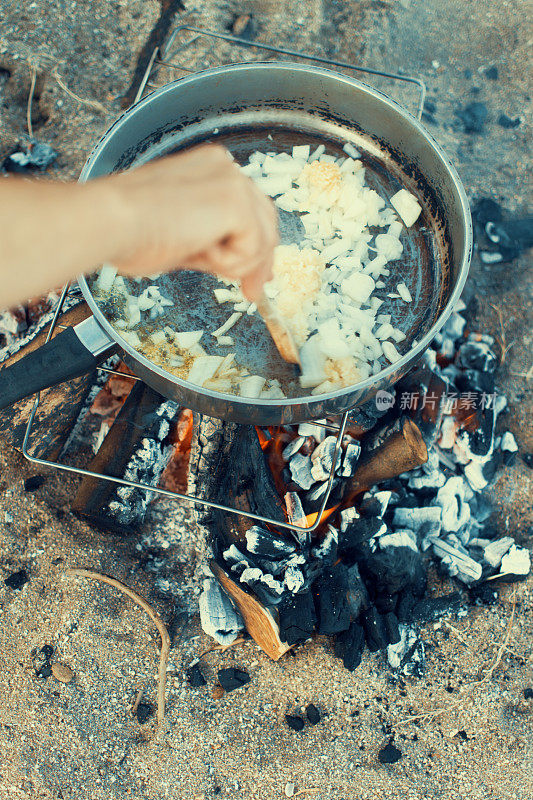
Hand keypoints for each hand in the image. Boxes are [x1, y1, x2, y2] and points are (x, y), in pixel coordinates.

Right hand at [108, 144, 278, 299]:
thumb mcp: (182, 236)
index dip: (254, 246)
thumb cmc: (129, 231)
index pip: (249, 210)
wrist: (112, 222)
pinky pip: (253, 248)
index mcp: (210, 170)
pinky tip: (200, 252)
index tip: (253, 276)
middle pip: (265, 222)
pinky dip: (229, 263)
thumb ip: (213, 243)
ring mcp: (234, 182)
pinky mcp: (237, 202)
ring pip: (263, 239)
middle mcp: (226, 169)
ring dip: (235, 264)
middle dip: (260, 262)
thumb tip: (234, 266)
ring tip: (201, 262)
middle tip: (252, 291)